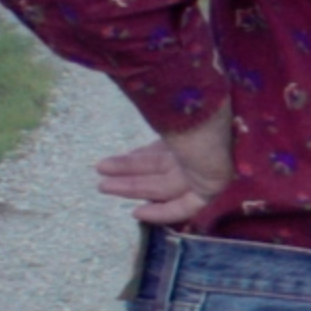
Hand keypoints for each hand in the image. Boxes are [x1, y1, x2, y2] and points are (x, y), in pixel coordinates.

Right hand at [96, 106, 233, 225]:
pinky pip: (183, 206)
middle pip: (158, 165)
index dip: (142, 153)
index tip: (124, 155)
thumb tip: (132, 96)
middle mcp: (198, 147)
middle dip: (129, 169)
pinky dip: (161, 212)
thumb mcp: (165, 110)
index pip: (164, 145)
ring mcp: (205, 168)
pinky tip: (137, 214)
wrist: (209, 118)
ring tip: (101, 185)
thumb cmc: (187, 107)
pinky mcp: (210, 187)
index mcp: (191, 126)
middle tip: (101, 169)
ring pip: (161, 184)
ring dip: (130, 185)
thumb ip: (155, 111)